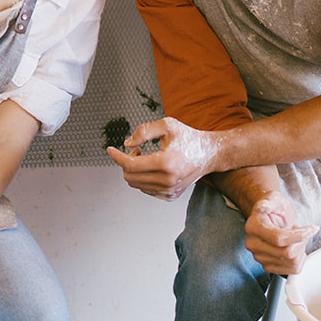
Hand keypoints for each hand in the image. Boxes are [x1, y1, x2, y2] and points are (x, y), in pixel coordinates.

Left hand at [106, 116, 221, 199]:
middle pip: (130, 177)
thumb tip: (127, 144)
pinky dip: (143, 178)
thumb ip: (144, 131)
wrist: (210, 154)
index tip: (110, 149)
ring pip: (136, 184)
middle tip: (137, 149)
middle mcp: (168, 180)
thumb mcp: (168, 125)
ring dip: (135, 170)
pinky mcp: (171, 195)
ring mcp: (170, 190)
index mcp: (166, 163)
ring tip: (146, 156)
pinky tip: (153, 167)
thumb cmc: (189, 137)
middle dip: (126, 162)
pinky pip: (146, 189)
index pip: (130, 165)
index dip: (116, 156)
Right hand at [244, 194, 316, 274]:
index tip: (311, 229)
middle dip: (301, 241)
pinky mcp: (267, 265)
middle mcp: (253, 244)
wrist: (269, 217)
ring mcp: (259, 257)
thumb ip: (269, 202)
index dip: (298, 235)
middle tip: (304, 231)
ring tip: (298, 238)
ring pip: (291, 262)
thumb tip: (263, 206)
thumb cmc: (274, 207)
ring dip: (301, 250)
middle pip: (286, 253)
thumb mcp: (274, 198)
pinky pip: (291, 270)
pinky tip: (296, 248)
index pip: (279, 238)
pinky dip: (299, 260)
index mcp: (253, 227)